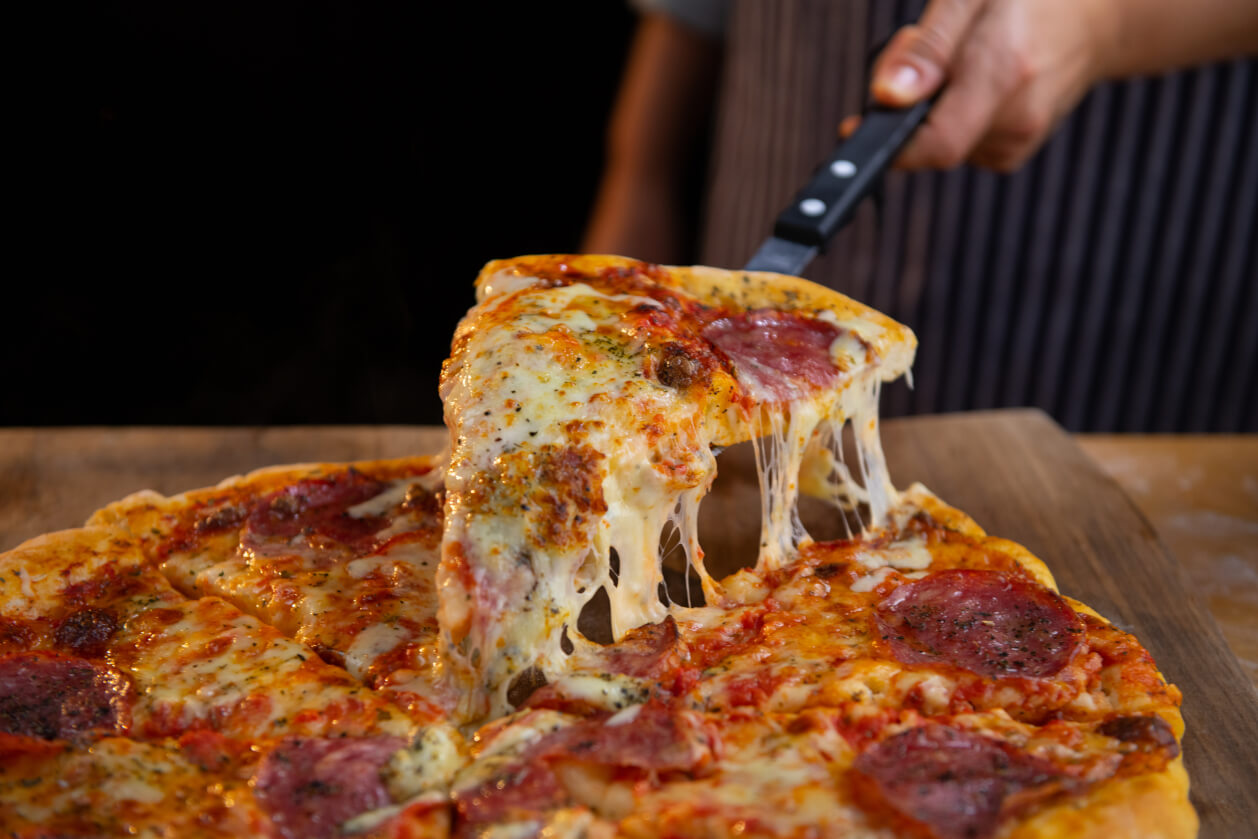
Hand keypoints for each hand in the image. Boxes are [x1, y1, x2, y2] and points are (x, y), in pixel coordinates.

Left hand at [845, 0, 1116, 171]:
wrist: (1096, 18)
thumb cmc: (1028, 1)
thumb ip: (928, 48)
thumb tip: (887, 98)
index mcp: (1003, 73)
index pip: (937, 144)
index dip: (892, 145)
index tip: (856, 126)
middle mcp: (1017, 117)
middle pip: (929, 141)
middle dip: (908, 106)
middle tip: (918, 53)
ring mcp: (1020, 140)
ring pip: (941, 141)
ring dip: (931, 108)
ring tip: (956, 63)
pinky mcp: (1014, 152)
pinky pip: (959, 144)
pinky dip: (952, 117)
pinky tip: (973, 85)